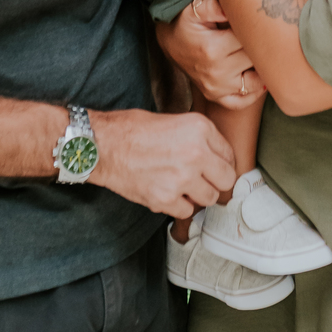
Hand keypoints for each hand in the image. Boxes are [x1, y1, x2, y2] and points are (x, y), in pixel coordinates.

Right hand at [90, 106, 236, 219]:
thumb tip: (216, 156)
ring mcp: (181, 179)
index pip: (230, 155)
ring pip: (209, 199)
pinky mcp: (164, 199)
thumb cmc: (132, 129)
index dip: (221, 162)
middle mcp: (195, 154)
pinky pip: (186, 212)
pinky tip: (167, 192)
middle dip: (216, 181)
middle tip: (203, 180)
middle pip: (226, 180)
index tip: (214, 167)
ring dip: (198, 195)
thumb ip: (199, 137)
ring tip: (182, 185)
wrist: (102, 145)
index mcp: (199, 129)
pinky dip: (179, 205)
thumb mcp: (174, 120)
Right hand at [156, 0, 265, 109]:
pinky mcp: (214, 96)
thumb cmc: (185, 23)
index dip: (256, 28)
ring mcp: (215, 88)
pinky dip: (254, 93)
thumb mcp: (194, 9)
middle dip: (261, 46)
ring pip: (254, 82)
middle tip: (264, 35)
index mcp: (213, 49)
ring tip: (262, 54)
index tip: (258, 21)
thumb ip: (212, 6)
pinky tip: (260, 78)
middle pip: (254, 60)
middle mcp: (216, 73)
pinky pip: (241, 102)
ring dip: (261, 69)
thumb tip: (230, 9)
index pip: (249, 39)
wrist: (169, 41)